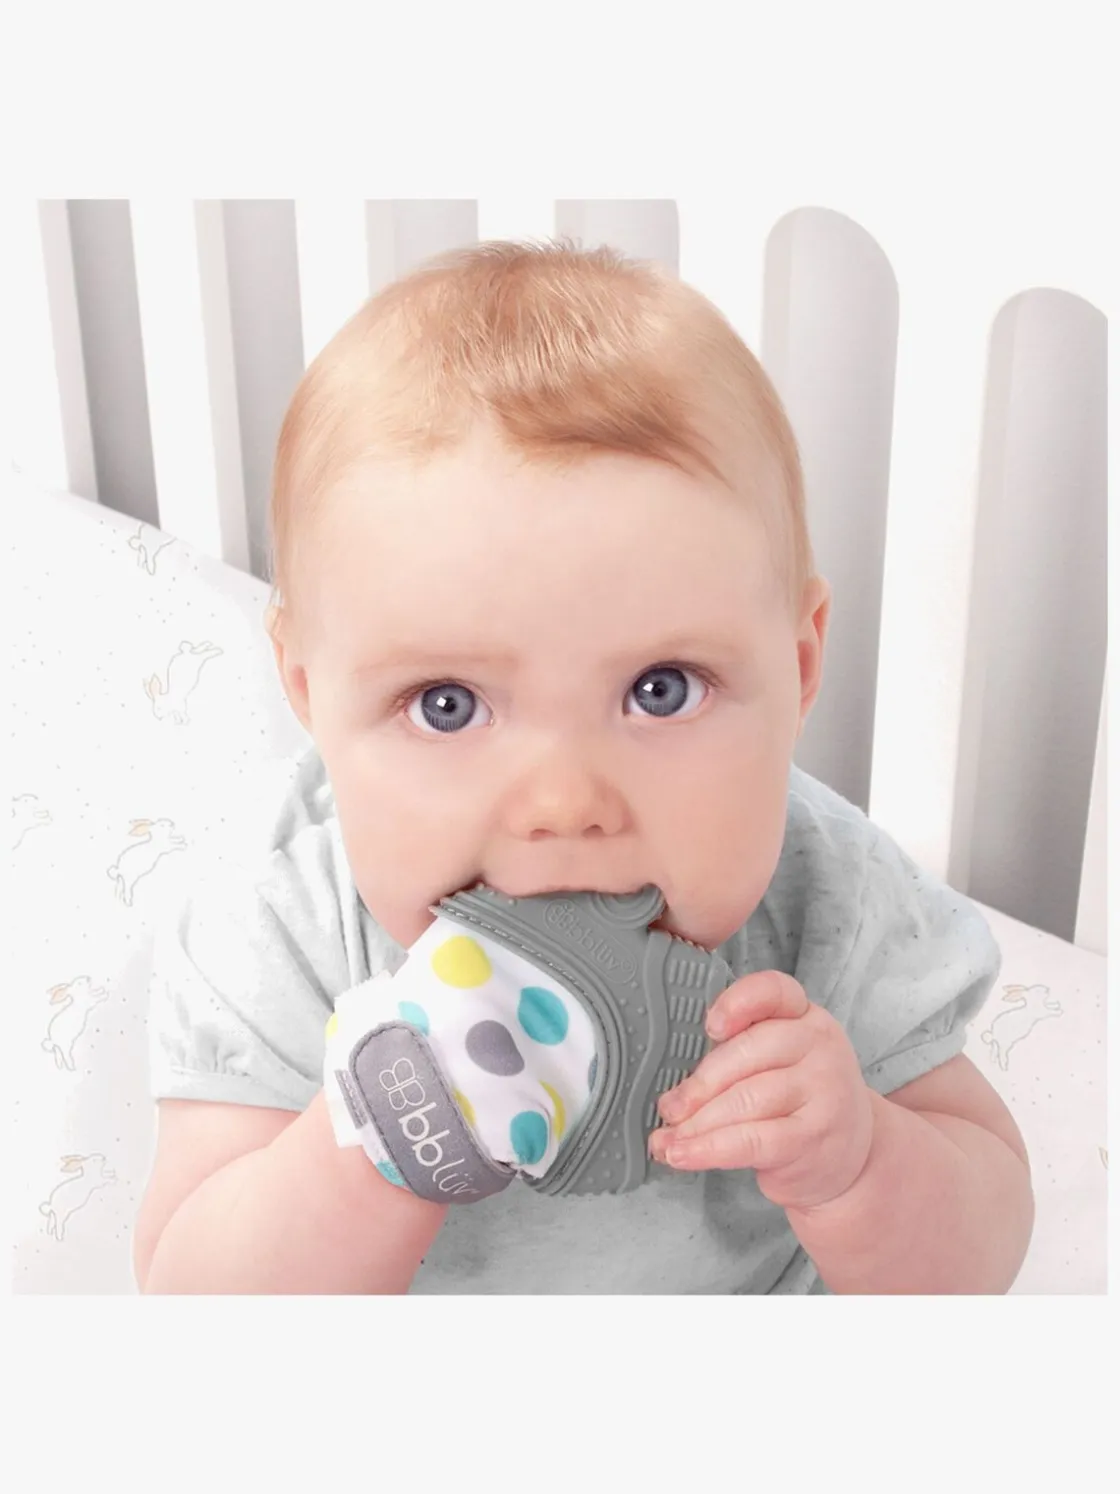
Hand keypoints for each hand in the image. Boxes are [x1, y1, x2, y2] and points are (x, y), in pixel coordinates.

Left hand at [647, 970, 874, 1209]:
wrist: (853, 1155)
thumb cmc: (801, 1101)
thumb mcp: (781, 1061)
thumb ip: (737, 1053)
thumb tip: (674, 1086)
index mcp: (805, 1016)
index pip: (774, 991)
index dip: (737, 1002)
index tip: (709, 1026)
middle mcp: (819, 1046)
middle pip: (746, 1053)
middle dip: (698, 1085)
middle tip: (669, 1108)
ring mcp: (823, 1091)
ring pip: (744, 1101)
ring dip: (696, 1124)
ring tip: (667, 1140)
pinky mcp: (813, 1137)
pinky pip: (751, 1141)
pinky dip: (710, 1149)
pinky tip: (684, 1155)